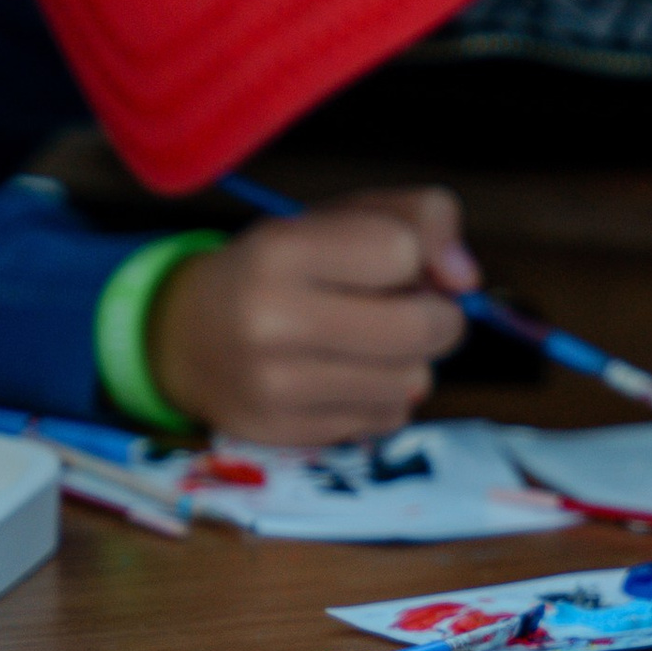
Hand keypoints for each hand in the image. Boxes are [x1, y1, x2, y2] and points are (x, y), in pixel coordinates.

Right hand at [149, 191, 478, 445]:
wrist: (184, 336)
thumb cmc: (282, 268)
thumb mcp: (340, 216)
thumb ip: (422, 219)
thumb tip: (466, 279)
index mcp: (280, 249)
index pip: (402, 249)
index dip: (415, 255)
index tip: (394, 262)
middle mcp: (271, 319)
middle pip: (422, 326)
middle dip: (437, 316)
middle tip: (411, 308)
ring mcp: (276, 386)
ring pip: (414, 380)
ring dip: (410, 361)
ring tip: (369, 344)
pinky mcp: (286, 434)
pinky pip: (388, 419)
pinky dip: (385, 399)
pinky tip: (347, 379)